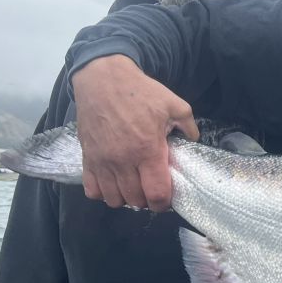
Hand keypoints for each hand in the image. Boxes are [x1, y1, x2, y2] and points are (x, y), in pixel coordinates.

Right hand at [71, 55, 198, 211]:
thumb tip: (194, 141)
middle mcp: (123, 161)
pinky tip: (114, 182)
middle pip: (135, 200)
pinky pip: (92, 189)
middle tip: (152, 189)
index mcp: (148, 150)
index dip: (164, 203)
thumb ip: (189, 127)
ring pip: (113, 199)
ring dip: (126, 198)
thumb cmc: (140, 92)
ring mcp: (102, 161)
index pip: (156, 193)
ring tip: (134, 186)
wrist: (102, 79)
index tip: (168, 198)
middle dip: (147, 201)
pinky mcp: (87, 158)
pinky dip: (103, 192)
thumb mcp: (175, 105)